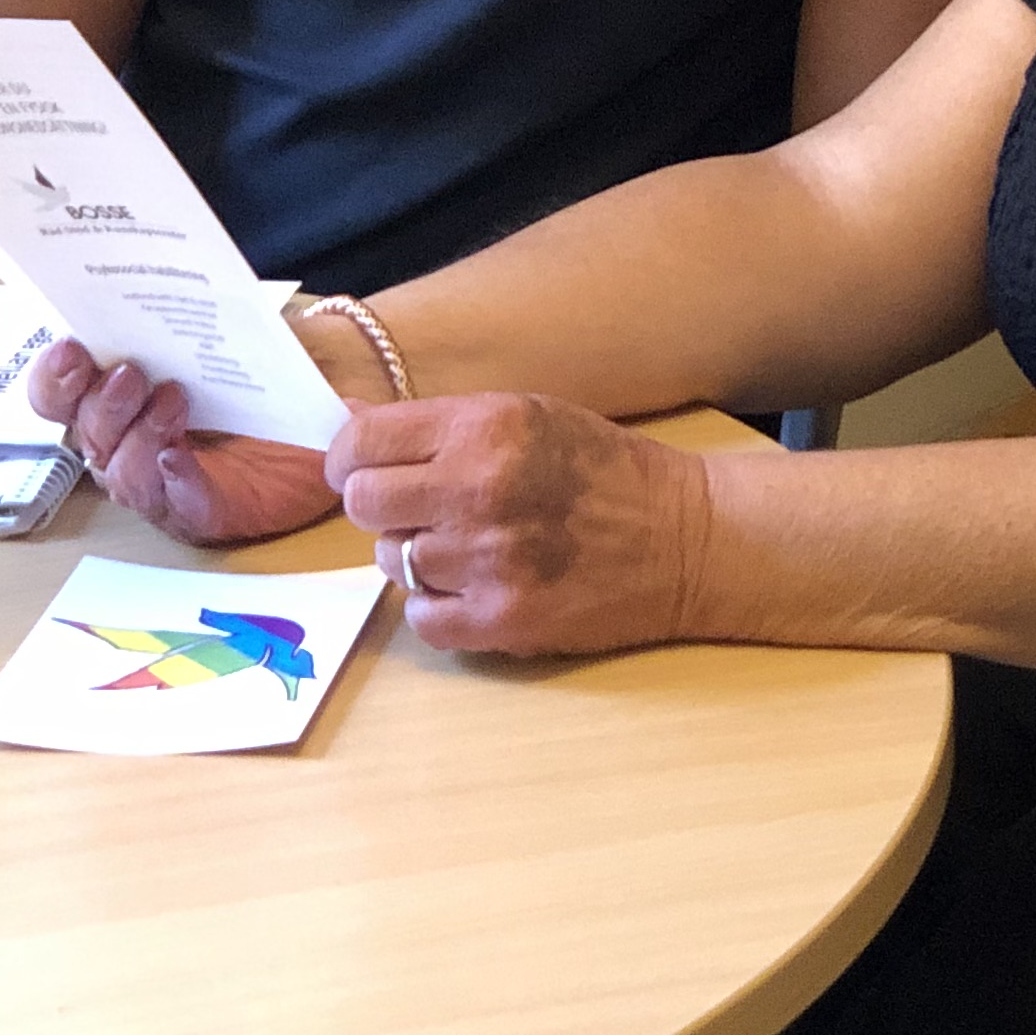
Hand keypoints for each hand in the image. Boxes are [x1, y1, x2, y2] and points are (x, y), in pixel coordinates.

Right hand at [29, 339, 342, 546]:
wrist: (347, 393)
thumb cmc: (279, 356)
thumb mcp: (238, 320)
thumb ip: (199, 308)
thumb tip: (169, 282)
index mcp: (125, 389)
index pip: (63, 393)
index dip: (55, 376)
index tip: (70, 346)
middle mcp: (132, 438)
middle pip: (84, 435)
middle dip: (96, 405)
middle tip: (129, 374)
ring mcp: (166, 479)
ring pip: (119, 475)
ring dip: (136, 437)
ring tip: (172, 399)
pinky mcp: (207, 511)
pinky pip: (176, 506)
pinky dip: (172, 480)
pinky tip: (178, 456)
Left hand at [327, 393, 712, 658]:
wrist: (686, 539)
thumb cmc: (605, 471)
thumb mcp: (529, 416)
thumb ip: (442, 426)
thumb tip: (351, 431)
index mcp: (486, 428)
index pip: (362, 444)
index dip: (349, 460)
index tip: (360, 471)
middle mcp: (480, 489)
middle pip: (363, 504)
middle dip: (381, 508)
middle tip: (416, 510)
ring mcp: (489, 560)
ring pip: (392, 563)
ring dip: (418, 557)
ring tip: (470, 547)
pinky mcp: (503, 619)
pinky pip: (421, 617)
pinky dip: (438, 606)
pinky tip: (476, 587)